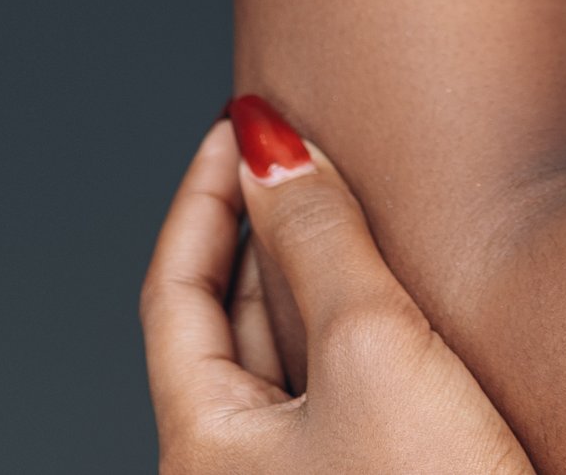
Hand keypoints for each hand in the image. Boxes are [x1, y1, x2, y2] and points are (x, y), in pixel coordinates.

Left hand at [142, 103, 529, 474]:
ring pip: (283, 356)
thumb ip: (319, 235)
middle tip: (292, 144)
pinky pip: (334, 385)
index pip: (172, 295)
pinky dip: (348, 318)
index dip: (202, 197)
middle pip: (222, 325)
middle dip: (255, 226)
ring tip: (342, 196)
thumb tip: (267, 138)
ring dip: (305, 270)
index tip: (239, 123)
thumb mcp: (371, 345)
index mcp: (204, 451)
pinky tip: (394, 290)